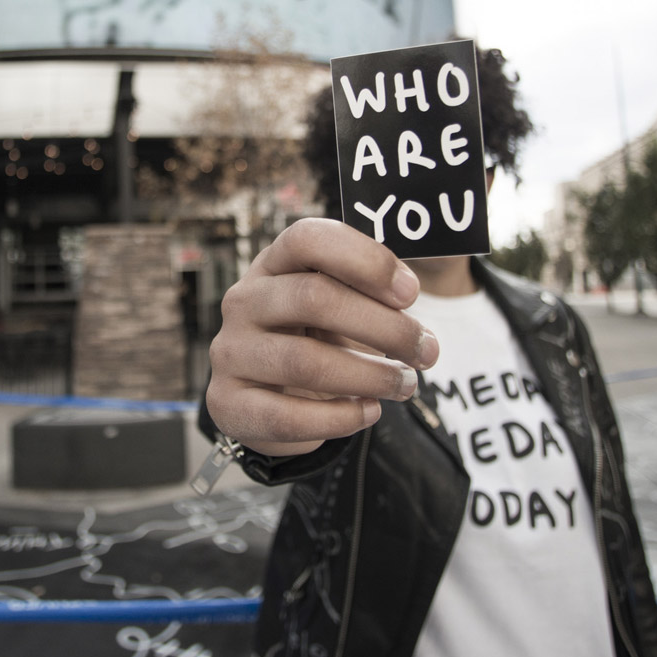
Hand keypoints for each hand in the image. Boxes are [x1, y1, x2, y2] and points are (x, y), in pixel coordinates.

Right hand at [205, 218, 438, 456]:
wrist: (272, 395)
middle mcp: (244, 301)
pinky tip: (369, 412)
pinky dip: (339, 417)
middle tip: (428, 351)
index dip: (365, 259)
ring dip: (370, 376)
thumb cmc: (318, 337)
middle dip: (385, 327)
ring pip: (304, 361)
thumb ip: (371, 292)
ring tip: (406, 385)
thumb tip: (406, 295)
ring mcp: (231, 352)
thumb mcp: (341, 303)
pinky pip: (287, 416)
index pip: (309, 239)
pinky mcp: (228, 403)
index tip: (411, 293)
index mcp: (274, 263)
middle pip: (313, 298)